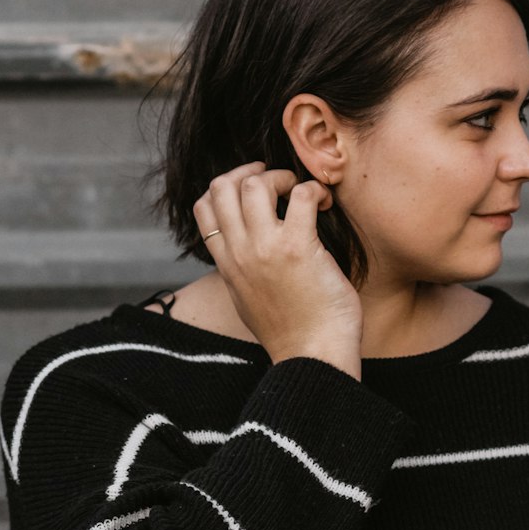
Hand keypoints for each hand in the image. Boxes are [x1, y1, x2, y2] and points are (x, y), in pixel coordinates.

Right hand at [193, 162, 362, 368]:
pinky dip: (315, 190)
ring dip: (283, 177)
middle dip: (253, 173)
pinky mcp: (298, 247)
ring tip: (303, 194)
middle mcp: (239, 252)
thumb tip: (246, 251)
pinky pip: (301, 195)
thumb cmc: (292, 332)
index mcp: (227, 264)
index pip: (204, 206)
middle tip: (281, 183)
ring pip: (255, 183)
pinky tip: (325, 204)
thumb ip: (242, 271)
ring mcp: (265, 248)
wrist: (314, 357)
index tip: (254, 189)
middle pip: (223, 186)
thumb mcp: (249, 299)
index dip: (227, 186)